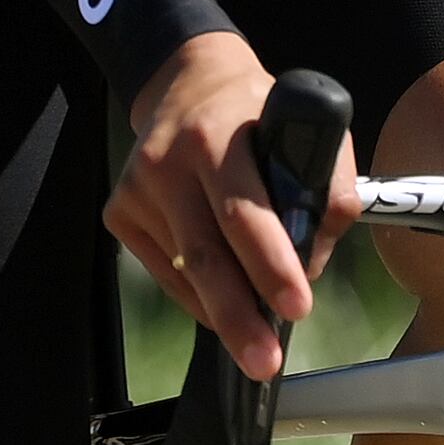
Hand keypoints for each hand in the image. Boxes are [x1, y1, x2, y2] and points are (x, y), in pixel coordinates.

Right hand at [109, 33, 361, 378]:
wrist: (188, 83)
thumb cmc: (259, 114)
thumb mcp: (306, 128)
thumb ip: (325, 186)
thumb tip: (314, 261)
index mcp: (216, 135)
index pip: (244, 211)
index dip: (272, 264)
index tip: (298, 307)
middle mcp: (167, 161)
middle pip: (205, 254)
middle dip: (240, 316)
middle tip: (267, 361)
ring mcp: (136, 189)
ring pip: (186, 270)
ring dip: (226, 309)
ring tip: (257, 340)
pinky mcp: (118, 211)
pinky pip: (166, 271)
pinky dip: (200, 295)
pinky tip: (224, 300)